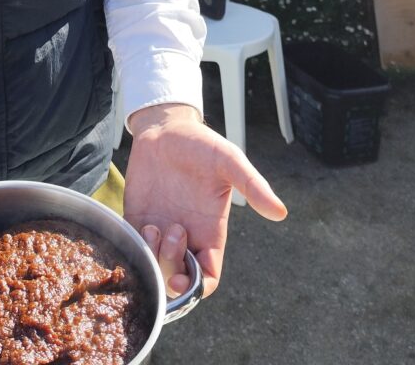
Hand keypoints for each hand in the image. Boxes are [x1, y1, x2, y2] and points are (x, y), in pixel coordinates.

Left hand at [123, 104, 286, 298]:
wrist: (165, 127)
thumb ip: (252, 185)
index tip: (185, 278)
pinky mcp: (138, 218)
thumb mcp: (229, 161)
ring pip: (155, 266)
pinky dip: (137, 247)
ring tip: (155, 226)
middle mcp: (185, 236)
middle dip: (172, 267)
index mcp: (209, 231)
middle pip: (177, 277)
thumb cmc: (201, 144)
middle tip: (174, 230)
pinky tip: (144, 225)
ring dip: (154, 257)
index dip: (196, 287)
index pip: (205, 277)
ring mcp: (159, 228)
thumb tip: (280, 212)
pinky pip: (134, 247)